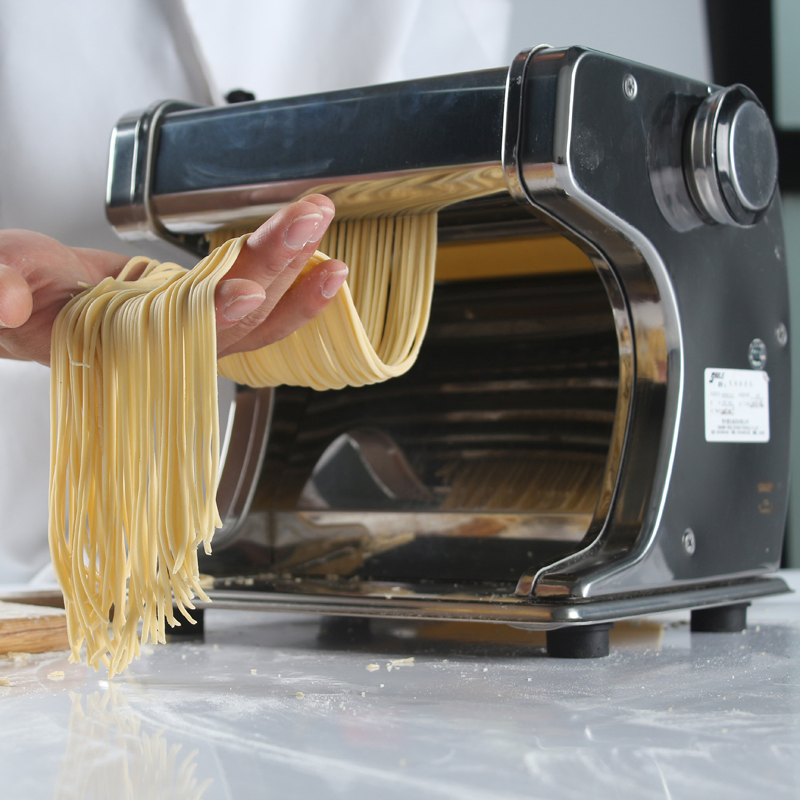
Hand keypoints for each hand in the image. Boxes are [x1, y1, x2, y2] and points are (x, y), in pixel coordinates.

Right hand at [0, 194, 346, 364]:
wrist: (39, 303)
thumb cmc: (21, 298)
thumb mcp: (0, 284)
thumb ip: (0, 287)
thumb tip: (4, 298)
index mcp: (120, 345)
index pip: (174, 336)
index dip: (211, 316)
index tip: (241, 290)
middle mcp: (170, 343)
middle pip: (233, 316)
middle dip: (272, 268)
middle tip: (305, 221)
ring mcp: (195, 326)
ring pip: (258, 312)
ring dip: (295, 274)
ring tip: (323, 231)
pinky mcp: (208, 305)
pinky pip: (259, 301)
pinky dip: (291, 281)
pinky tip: (320, 261)